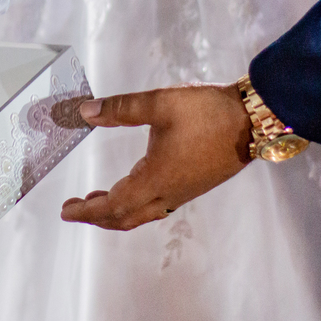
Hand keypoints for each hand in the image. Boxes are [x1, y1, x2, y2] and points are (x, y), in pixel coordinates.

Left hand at [61, 83, 252, 229]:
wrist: (253, 121)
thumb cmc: (207, 112)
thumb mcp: (159, 103)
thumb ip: (120, 109)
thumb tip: (84, 112)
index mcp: (155, 179)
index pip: (112, 206)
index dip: (87, 212)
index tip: (66, 212)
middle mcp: (168, 193)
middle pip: (126, 217)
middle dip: (98, 217)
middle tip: (75, 209)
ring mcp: (184, 192)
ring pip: (143, 214)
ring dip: (117, 211)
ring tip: (98, 198)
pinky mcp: (195, 185)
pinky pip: (158, 206)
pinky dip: (136, 204)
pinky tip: (135, 186)